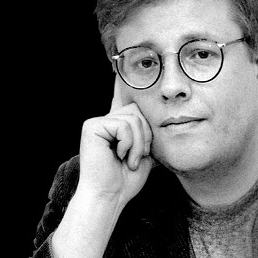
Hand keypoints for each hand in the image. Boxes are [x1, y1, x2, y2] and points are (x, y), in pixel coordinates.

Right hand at [77, 77, 154, 210]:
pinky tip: (118, 156)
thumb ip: (149, 135)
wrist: (110, 197)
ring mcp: (97, 121)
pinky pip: (124, 125)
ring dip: (138, 143)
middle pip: (139, 110)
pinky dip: (128, 143)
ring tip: (128, 159)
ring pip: (134, 118)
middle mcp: (107, 119)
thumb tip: (164, 119)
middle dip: (146, 135)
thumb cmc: (126, 180)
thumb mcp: (145, 153)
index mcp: (117, 125)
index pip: (125, 99)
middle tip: (136, 156)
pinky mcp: (92, 126)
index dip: (124, 82)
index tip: (121, 60)